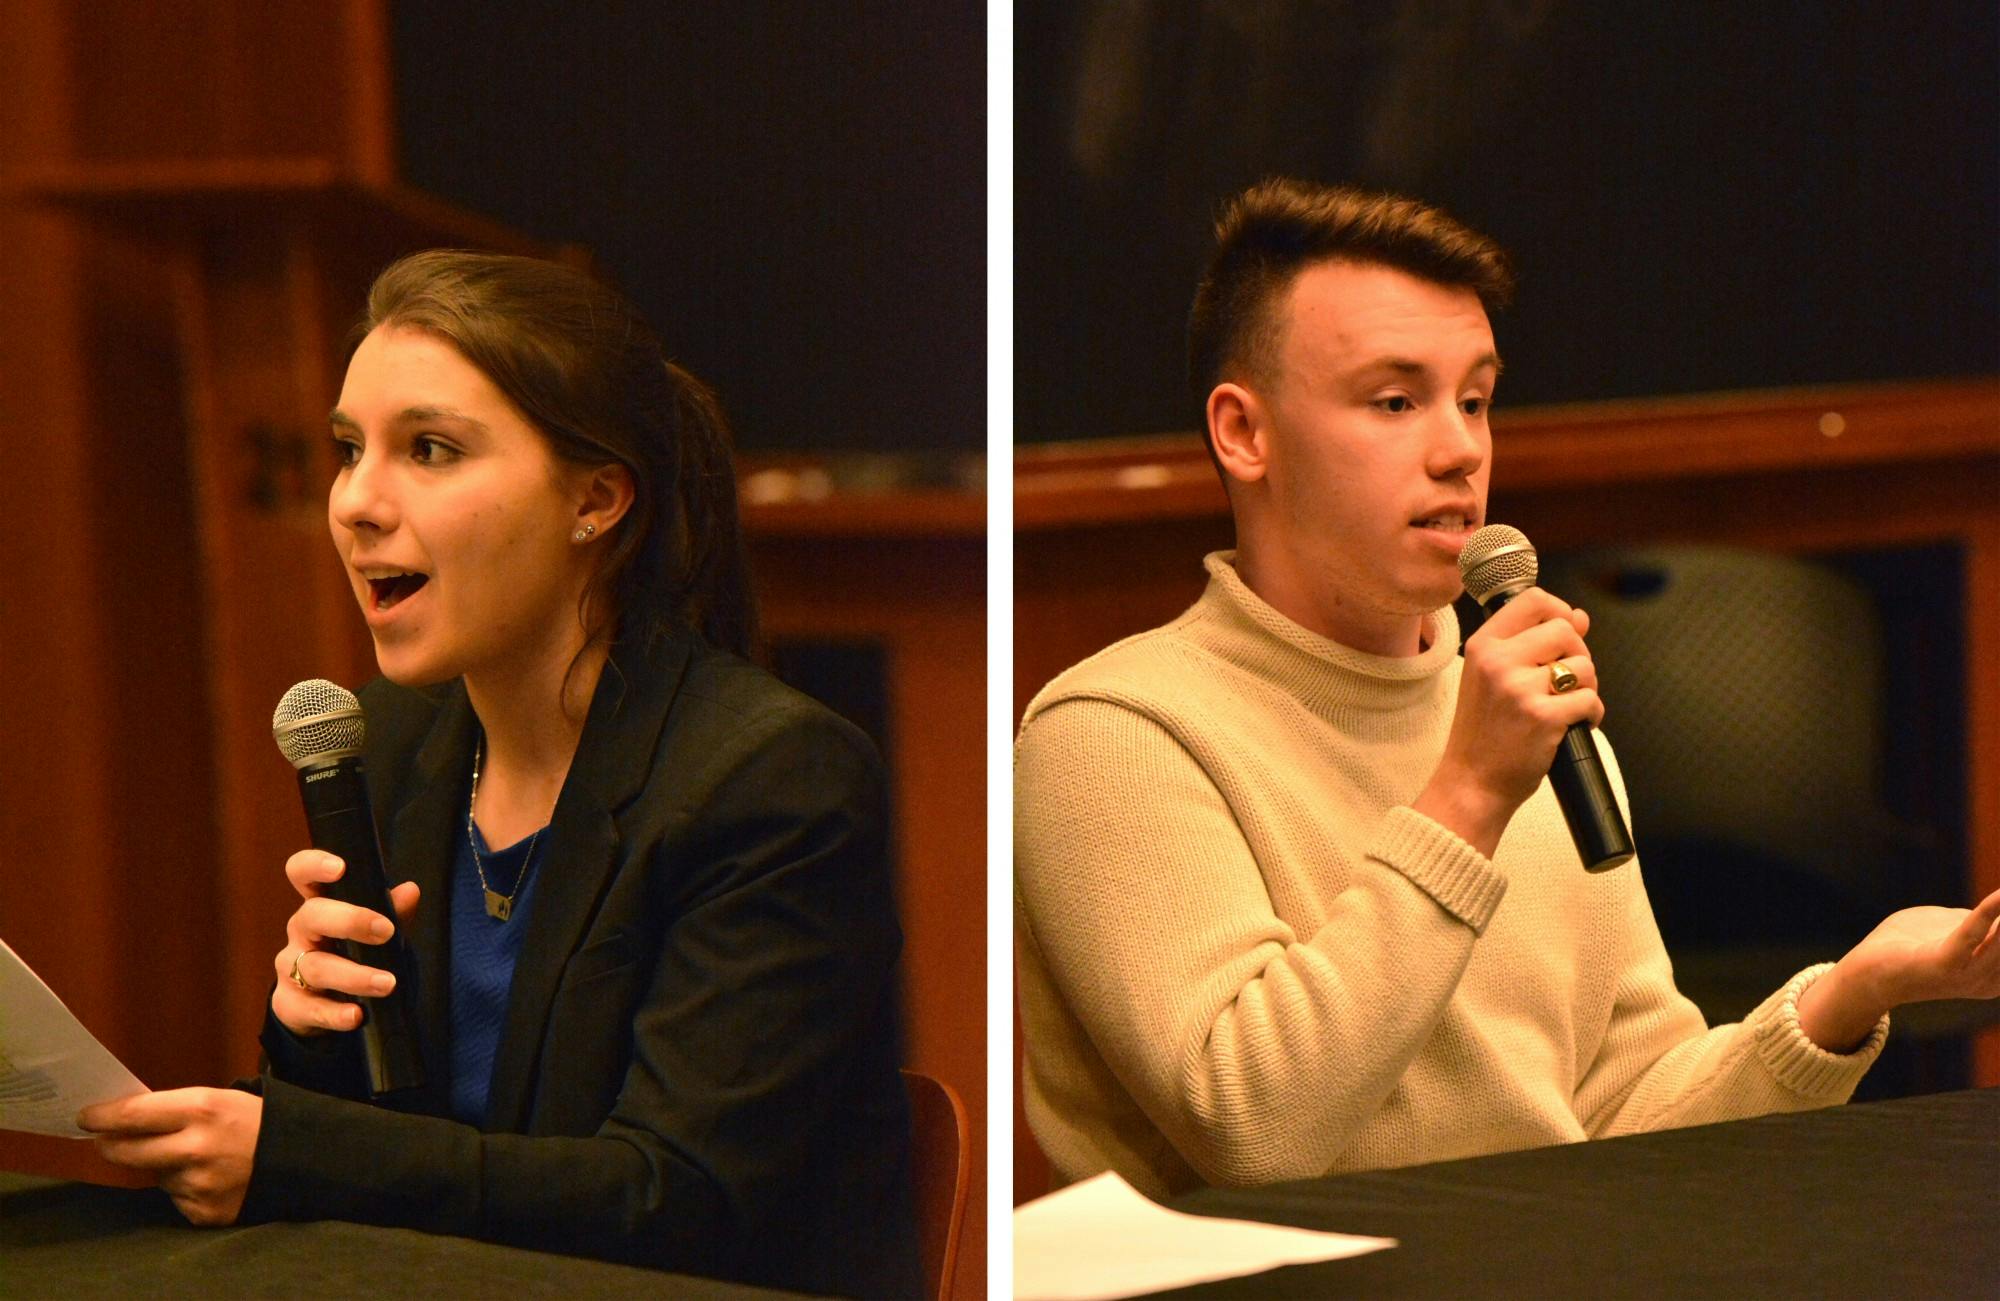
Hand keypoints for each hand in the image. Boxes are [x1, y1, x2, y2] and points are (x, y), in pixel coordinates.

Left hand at [78, 1087, 260, 1225]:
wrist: (300, 1158)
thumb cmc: (253, 1122)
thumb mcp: (218, 1099)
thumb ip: (173, 1109)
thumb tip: (123, 1120)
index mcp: (201, 1110)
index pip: (133, 1114)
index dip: (102, 1116)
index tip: (85, 1117)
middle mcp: (196, 1148)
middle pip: (128, 1151)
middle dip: (111, 1145)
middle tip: (106, 1141)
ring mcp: (198, 1183)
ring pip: (155, 1175)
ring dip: (162, 1166)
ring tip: (196, 1157)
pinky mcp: (203, 1211)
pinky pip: (175, 1198)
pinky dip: (184, 1188)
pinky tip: (209, 1177)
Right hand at [271, 849, 419, 1037]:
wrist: (323, 1007)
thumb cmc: (353, 956)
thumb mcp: (376, 933)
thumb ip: (393, 914)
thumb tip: (410, 891)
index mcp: (320, 906)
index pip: (303, 874)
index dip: (314, 865)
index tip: (339, 867)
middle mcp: (300, 932)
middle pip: (312, 916)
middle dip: (350, 920)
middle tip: (386, 931)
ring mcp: (290, 968)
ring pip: (315, 967)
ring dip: (354, 976)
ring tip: (387, 983)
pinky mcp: (289, 1004)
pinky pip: (309, 1008)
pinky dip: (334, 1014)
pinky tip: (357, 1016)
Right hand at [1414, 588, 1603, 856]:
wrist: (1471, 782)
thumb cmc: (1484, 731)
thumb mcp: (1493, 677)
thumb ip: (1531, 643)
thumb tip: (1580, 616)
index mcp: (1483, 645)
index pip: (1533, 600)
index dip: (1560, 611)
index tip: (1565, 634)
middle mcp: (1497, 661)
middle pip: (1565, 629)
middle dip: (1579, 654)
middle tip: (1567, 682)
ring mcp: (1519, 689)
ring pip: (1584, 666)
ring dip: (1587, 687)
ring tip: (1567, 706)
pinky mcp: (1543, 717)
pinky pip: (1590, 700)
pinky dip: (1592, 714)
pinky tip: (1573, 725)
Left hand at [1799, 888, 1999, 1051]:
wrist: (1867, 973)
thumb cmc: (1907, 947)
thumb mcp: (1952, 927)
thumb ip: (1979, 920)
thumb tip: (1997, 907)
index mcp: (1998, 975)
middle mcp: (1992, 980)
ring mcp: (1969, 975)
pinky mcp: (1944, 963)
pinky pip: (1972, 935)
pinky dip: (1990, 913)